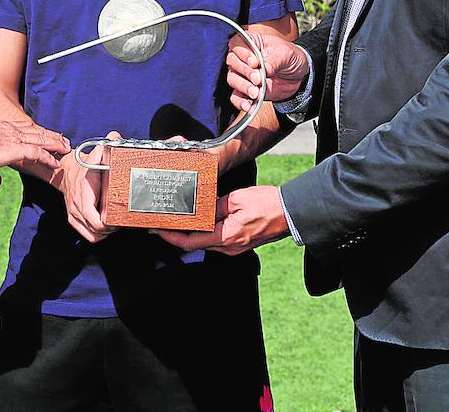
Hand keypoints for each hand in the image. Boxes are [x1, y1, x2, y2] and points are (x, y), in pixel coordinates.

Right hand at [0, 120, 69, 189]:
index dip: (39, 133)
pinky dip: (48, 158)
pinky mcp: (15, 148)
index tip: (48, 138)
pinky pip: (37, 152)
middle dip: (52, 137)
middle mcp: (10, 130)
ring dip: (55, 145)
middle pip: (37, 131)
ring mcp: (14, 138)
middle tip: (64, 142)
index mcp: (2, 129)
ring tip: (66, 150)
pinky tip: (55, 163)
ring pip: (41, 139)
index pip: (26, 128)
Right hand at [58, 130, 118, 242]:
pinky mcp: (73, 219)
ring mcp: (74, 214)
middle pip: (95, 231)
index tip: (119, 220)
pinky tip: (105, 228)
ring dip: (104, 234)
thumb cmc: (83, 165)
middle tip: (121, 223)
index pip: (95, 220)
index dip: (109, 224)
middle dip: (110, 230)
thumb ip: (106, 147)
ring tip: (114, 226)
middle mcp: (77, 206)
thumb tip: (115, 137)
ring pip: (90, 235)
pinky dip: (96, 235)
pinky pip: (85, 235)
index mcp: (84, 193)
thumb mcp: (95, 153)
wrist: (64, 171)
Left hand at [154, 185, 289, 255]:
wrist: (290, 213)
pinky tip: (200, 220)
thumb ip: (214, 205)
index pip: (190, 242)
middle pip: (195, 243)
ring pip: (205, 242)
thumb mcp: (236, 200)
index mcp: (226, 237)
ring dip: (191, 232)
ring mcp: (234, 248)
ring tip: (179, 219)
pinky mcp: (239, 243)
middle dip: (178, 234)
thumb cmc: (268, 205)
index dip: (171, 237)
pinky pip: (216, 239)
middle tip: (164, 221)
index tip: (158, 230)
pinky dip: (205, 231)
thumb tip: (198, 208)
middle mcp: (229, 247)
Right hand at [225, 32, 309, 110]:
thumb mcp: (286, 54)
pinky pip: (236, 97)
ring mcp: (243, 74)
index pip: (237, 44)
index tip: (255, 63)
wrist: (299, 76)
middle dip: (244, 72)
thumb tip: (264, 70)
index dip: (243, 53)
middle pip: (232, 62)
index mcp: (252, 42)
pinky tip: (249, 106)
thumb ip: (274, 61)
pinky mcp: (245, 90)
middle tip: (258, 79)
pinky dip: (240, 102)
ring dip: (243, 87)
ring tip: (256, 93)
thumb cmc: (290, 58)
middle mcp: (243, 57)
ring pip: (232, 79)